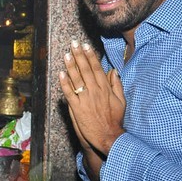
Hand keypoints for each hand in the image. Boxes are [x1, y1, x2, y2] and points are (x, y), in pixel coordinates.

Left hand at [58, 40, 125, 156]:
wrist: (108, 136)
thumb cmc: (115, 120)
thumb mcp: (121, 101)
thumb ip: (117, 85)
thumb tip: (113, 72)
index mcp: (105, 89)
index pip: (96, 69)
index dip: (90, 56)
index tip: (86, 46)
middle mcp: (95, 92)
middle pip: (85, 70)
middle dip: (79, 55)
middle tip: (74, 44)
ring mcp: (85, 100)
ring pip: (77, 79)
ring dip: (71, 65)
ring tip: (66, 54)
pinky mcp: (77, 108)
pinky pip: (70, 93)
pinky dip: (65, 83)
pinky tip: (61, 74)